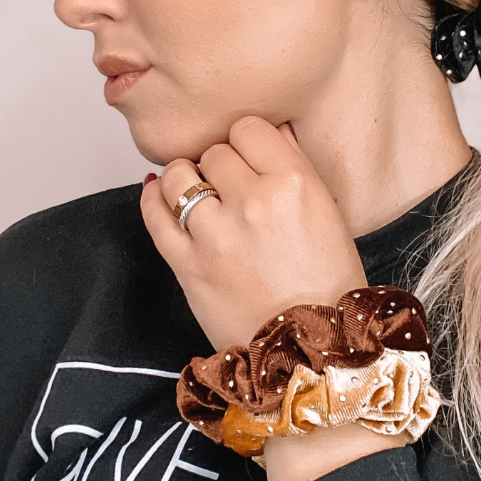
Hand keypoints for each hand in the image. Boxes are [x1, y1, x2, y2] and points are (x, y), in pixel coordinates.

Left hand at [141, 115, 368, 349]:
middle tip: (232, 187)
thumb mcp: (328, 213)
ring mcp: (215, 234)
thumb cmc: (328, 284)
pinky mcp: (187, 265)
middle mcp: (253, 201)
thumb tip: (274, 130)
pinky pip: (155, 215)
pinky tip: (159, 193)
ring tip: (196, 190)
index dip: (248, 142)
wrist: (310, 351)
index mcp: (294, 183)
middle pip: (215, 152)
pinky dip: (153, 198)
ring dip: (185, 178)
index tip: (250, 157)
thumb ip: (297, 165)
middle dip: (221, 165)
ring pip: (178, 176)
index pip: (249, 128)